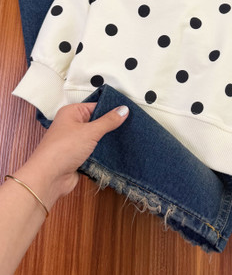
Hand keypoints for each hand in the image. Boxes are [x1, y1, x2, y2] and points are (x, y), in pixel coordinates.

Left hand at [13, 103, 128, 209]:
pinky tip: (115, 151)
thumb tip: (123, 110)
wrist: (49, 178)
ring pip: (96, 137)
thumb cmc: (62, 150)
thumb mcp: (90, 131)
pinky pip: (94, 150)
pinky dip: (103, 152)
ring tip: (124, 138)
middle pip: (96, 122)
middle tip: (128, 125)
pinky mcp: (77, 156)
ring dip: (106, 140)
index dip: (110, 109)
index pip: (96, 106)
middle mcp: (72, 125)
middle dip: (110, 125)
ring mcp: (74, 141)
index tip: (127, 112)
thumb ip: (108, 121)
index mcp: (71, 113)